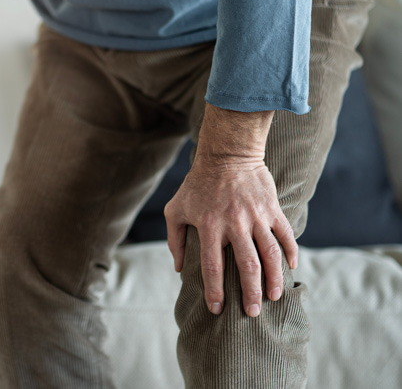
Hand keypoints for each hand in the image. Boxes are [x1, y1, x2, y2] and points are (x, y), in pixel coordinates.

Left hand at [164, 158, 297, 317]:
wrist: (226, 154)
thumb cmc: (196, 184)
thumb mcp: (176, 209)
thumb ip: (174, 239)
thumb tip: (179, 268)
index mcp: (208, 225)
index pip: (212, 266)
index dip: (214, 291)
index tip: (217, 309)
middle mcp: (234, 223)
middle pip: (246, 265)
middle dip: (250, 293)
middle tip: (252, 313)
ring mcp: (255, 216)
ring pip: (270, 253)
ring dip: (274, 278)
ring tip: (274, 296)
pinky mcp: (271, 208)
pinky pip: (285, 234)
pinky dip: (291, 252)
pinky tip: (292, 268)